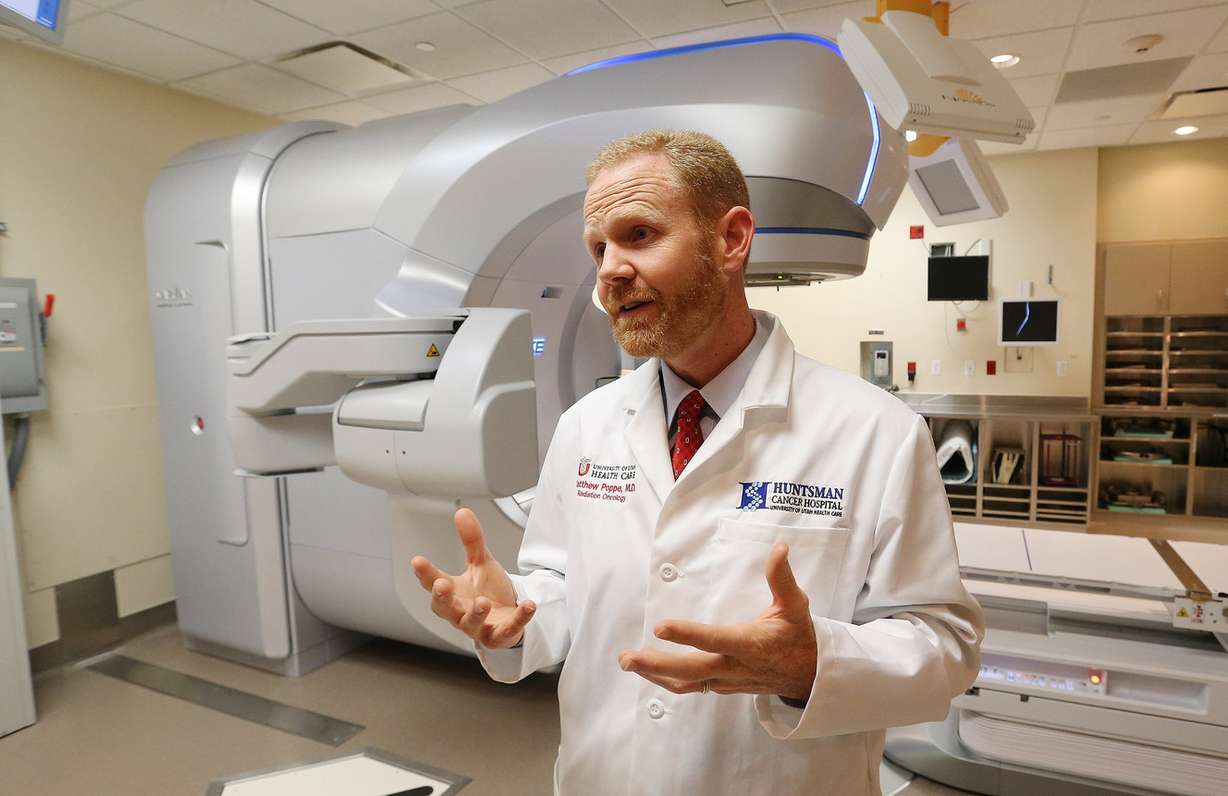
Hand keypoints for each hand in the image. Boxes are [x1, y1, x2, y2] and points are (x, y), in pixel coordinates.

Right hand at [411, 508, 535, 648]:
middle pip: (444, 609)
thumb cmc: (487, 592)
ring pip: (471, 625)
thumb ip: (471, 541)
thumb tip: (462, 512)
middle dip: (442, 598)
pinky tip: (528, 605)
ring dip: (476, 614)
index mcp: (453, 593)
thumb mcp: (480, 563)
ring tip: (483, 601)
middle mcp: (460, 613)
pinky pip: (508, 630)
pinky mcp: (499, 636)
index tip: (418, 561)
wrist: (507, 616)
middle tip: (441, 585)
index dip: (425, 574)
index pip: (433, 584)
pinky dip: (519, 618)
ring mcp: (479, 627)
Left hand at [618, 543, 816, 700]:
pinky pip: (690, 687)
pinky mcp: (722, 686)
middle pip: (690, 670)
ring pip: (685, 683)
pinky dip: (666, 681)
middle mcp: (734, 666)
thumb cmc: (799, 637)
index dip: (687, 635)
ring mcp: (726, 680)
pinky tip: (648, 671)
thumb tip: (779, 548)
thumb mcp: (795, 606)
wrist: (810, 676)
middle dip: (656, 664)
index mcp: (750, 644)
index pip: (714, 640)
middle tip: (628, 656)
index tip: (660, 627)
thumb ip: (782, 578)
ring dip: (654, 674)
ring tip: (627, 661)